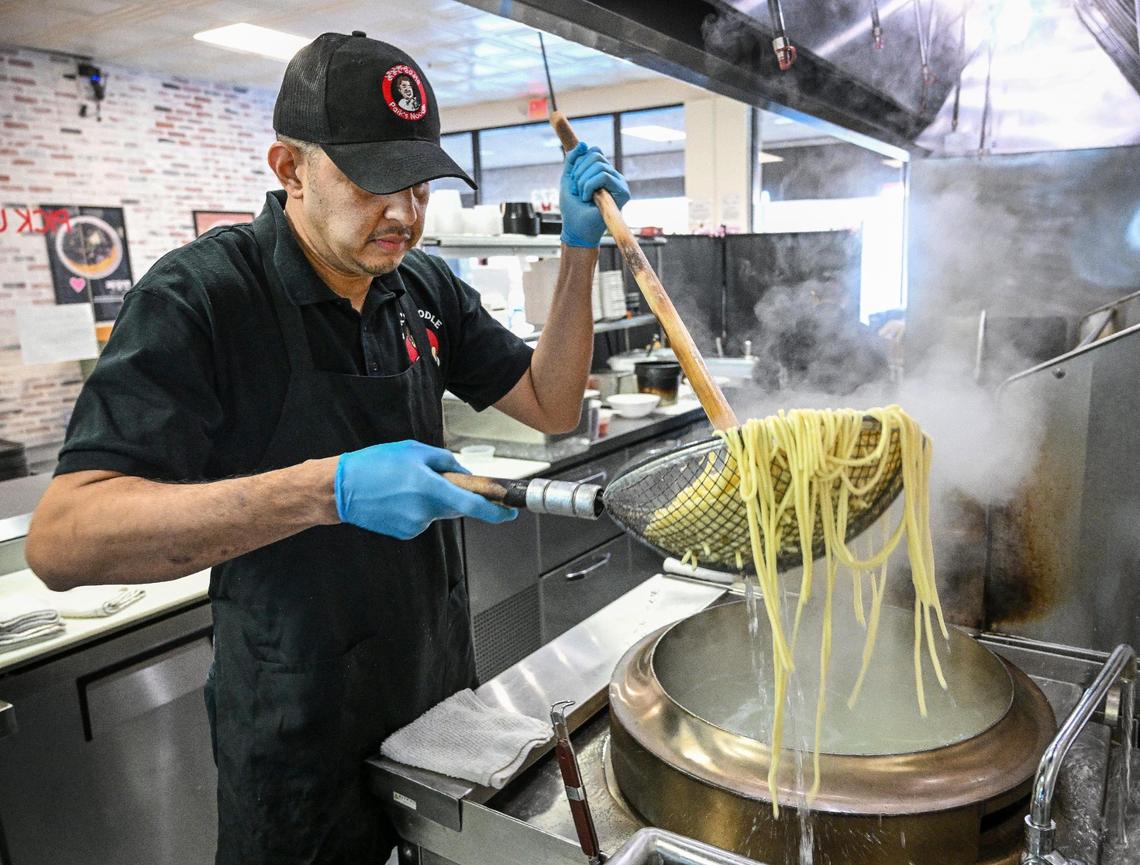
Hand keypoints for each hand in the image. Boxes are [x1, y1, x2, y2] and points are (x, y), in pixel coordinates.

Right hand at [334, 440, 515, 539]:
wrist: (340, 489)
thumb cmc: (374, 465)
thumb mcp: (414, 451)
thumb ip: (445, 462)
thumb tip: (464, 475)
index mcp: (430, 489)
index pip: (473, 505)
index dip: (496, 511)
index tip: (510, 511)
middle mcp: (425, 511)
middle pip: (455, 506)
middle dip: (453, 493)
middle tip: (431, 478)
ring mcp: (415, 525)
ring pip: (437, 511)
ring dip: (431, 499)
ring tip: (404, 484)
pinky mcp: (405, 533)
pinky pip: (422, 518)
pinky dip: (417, 507)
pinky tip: (397, 497)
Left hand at [559, 141, 630, 247]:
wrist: (576, 228)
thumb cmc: (572, 207)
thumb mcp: (568, 178)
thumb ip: (573, 160)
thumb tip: (584, 144)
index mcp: (602, 172)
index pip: (594, 151)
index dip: (580, 161)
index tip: (573, 179)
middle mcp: (613, 176)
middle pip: (596, 155)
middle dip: (579, 172)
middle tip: (577, 190)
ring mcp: (619, 184)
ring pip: (599, 165)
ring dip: (583, 181)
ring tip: (582, 196)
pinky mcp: (623, 192)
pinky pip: (603, 176)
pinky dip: (589, 186)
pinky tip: (587, 199)